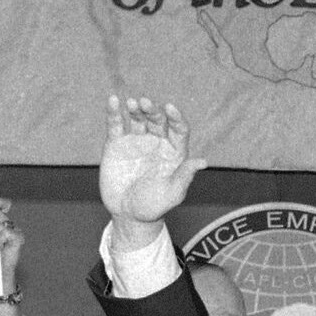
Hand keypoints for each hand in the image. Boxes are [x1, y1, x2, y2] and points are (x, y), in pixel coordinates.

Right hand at [99, 94, 204, 244]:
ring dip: (136, 109)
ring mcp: (136, 141)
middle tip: (145, 103)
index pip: (179, 129)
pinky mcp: (116, 144)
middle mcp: (156, 143)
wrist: (127, 215)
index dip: (176, 118)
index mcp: (174, 152)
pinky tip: (112, 100)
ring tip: (133, 104)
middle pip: (157, 121)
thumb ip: (184, 176)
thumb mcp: (172, 193)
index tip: (170, 109)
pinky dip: (113, 112)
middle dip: (153, 111)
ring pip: (138, 119)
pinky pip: (116, 124)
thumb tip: (203, 162)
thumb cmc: (154, 206)